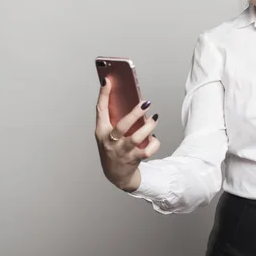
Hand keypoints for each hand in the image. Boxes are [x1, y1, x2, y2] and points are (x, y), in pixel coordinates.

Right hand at [94, 77, 160, 191]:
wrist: (116, 175)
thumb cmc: (113, 149)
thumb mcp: (108, 134)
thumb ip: (115, 119)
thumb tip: (130, 99)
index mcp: (101, 132)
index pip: (100, 110)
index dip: (103, 95)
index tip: (108, 80)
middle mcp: (110, 142)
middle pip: (122, 125)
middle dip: (135, 113)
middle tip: (145, 103)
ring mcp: (121, 152)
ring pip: (136, 138)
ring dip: (148, 127)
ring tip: (154, 118)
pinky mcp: (133, 160)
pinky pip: (147, 150)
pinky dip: (154, 143)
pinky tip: (154, 138)